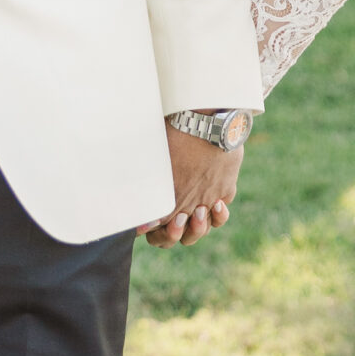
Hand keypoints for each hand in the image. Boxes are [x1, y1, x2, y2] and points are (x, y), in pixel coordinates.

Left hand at [139, 127, 243, 247]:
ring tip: (195, 214)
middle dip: (175, 233)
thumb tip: (128, 186)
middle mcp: (190, 203)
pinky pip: (222, 210)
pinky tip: (215, 206)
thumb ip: (147, 179)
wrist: (207, 120)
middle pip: (183, 235)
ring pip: (205, 227)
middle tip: (174, 221)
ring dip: (198, 227)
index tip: (147, 225)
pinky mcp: (226, 188)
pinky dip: (218, 212)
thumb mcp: (154, 156)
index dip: (153, 229)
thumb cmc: (176, 133)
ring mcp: (210, 197)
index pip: (159, 228)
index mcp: (170, 198)